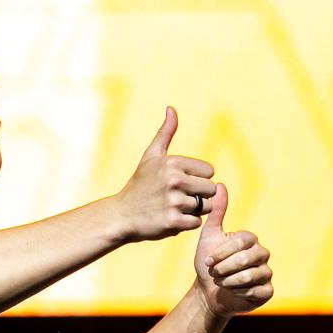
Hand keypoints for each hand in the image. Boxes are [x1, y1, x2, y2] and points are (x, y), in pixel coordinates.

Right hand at [112, 106, 217, 241]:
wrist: (121, 215)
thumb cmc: (139, 185)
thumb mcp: (150, 156)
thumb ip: (165, 133)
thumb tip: (171, 109)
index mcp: (173, 163)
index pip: (209, 171)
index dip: (198, 179)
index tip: (181, 183)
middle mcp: (175, 180)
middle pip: (211, 190)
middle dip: (199, 195)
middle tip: (178, 198)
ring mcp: (174, 202)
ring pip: (205, 207)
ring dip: (193, 210)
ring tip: (174, 208)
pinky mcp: (173, 222)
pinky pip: (196, 223)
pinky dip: (186, 223)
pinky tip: (171, 219)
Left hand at [193, 183, 272, 317]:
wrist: (208, 291)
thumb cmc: (209, 263)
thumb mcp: (209, 237)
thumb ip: (216, 213)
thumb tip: (220, 184)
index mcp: (250, 240)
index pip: (240, 242)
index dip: (222, 253)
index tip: (208, 261)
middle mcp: (262, 254)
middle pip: (246, 259)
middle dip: (224, 268)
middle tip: (214, 273)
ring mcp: (266, 272)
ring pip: (250, 275)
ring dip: (228, 281)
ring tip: (220, 282)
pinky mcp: (267, 291)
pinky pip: (255, 291)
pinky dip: (238, 292)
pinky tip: (232, 292)